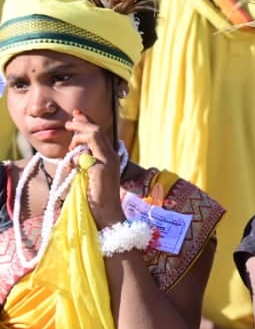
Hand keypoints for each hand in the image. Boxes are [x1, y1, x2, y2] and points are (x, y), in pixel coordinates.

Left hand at [66, 109, 124, 227]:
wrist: (106, 214)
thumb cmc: (96, 198)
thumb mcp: (89, 175)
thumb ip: (85, 163)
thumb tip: (75, 154)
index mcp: (110, 157)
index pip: (100, 133)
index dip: (87, 121)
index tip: (76, 114)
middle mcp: (112, 156)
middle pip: (97, 130)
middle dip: (81, 123)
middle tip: (68, 124)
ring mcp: (109, 161)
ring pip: (94, 135)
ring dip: (78, 136)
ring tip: (70, 146)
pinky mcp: (102, 168)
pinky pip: (85, 153)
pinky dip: (75, 156)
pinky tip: (72, 166)